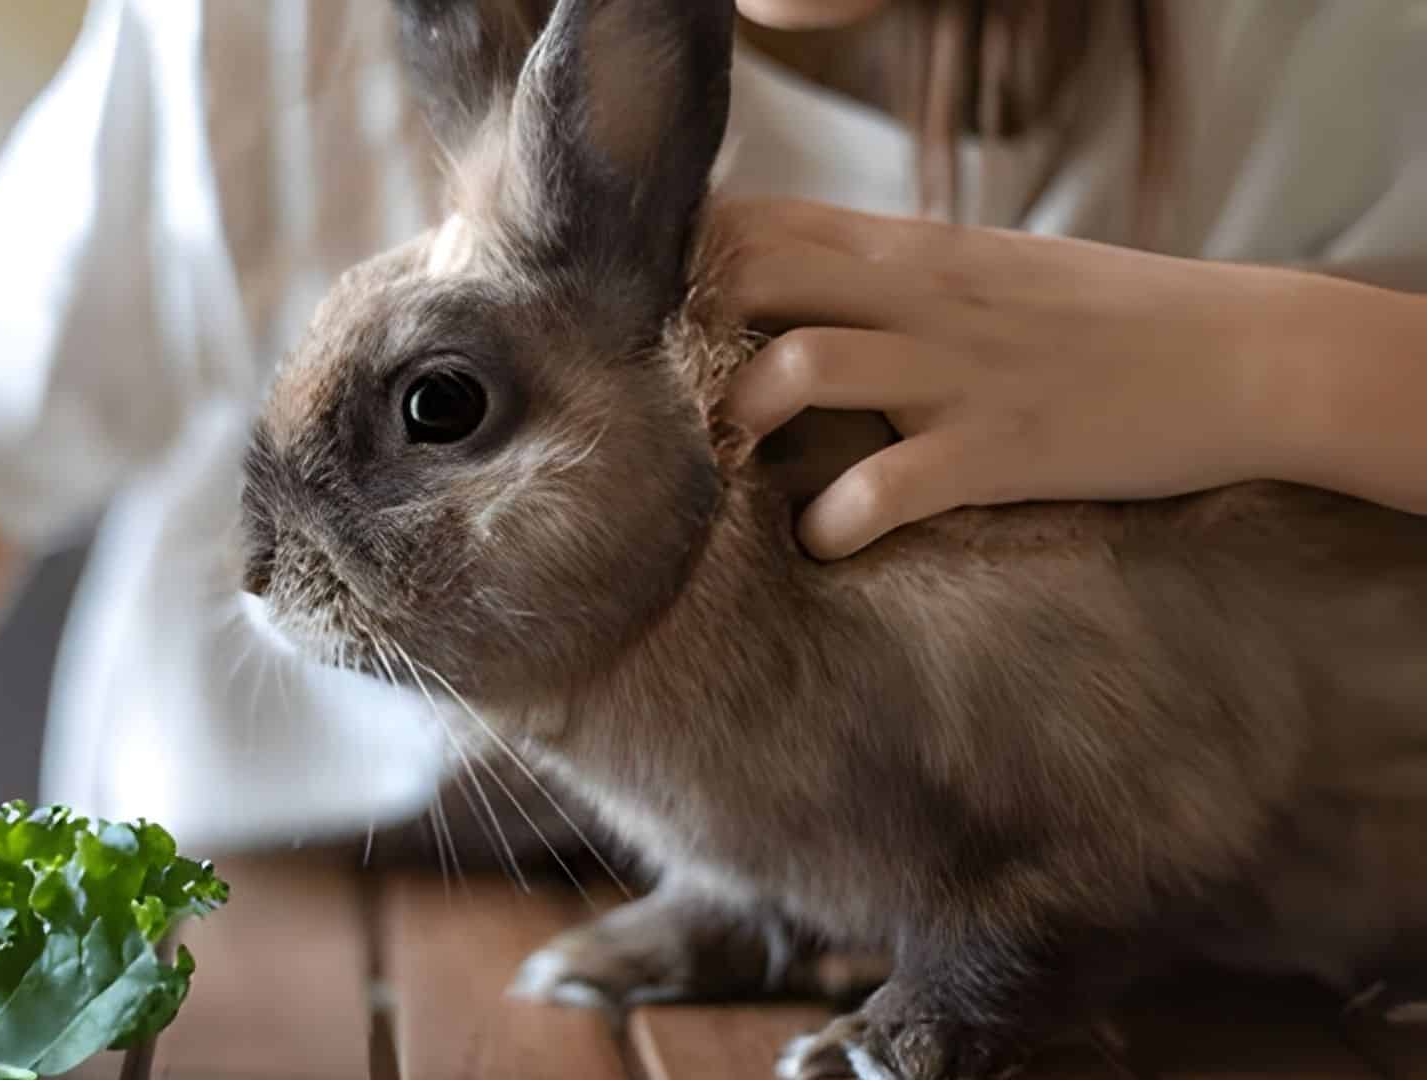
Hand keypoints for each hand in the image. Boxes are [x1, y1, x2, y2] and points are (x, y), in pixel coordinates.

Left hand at [718, 198, 1414, 558]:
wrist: (1249, 355)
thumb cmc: (1107, 317)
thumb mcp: (988, 268)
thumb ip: (889, 271)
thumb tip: (793, 285)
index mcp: (912, 248)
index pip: (757, 221)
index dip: (681, 270)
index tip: (654, 328)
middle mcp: (919, 295)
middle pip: (751, 276)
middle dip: (685, 340)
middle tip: (670, 405)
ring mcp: (956, 370)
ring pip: (799, 365)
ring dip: (741, 420)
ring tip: (733, 468)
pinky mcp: (999, 450)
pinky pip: (886, 487)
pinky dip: (835, 525)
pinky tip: (825, 542)